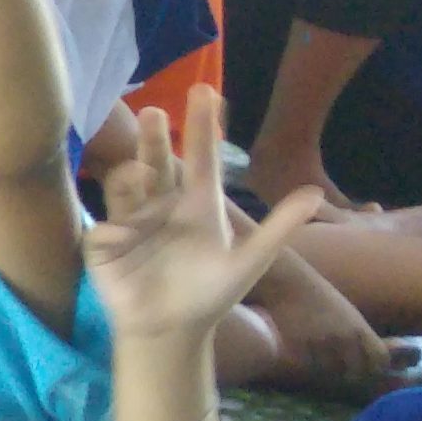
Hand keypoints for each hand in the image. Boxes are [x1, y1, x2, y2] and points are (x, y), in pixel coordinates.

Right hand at [85, 92, 320, 350]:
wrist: (172, 329)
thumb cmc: (210, 292)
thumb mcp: (251, 260)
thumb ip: (279, 226)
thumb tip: (315, 194)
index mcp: (196, 204)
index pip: (200, 159)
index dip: (202, 127)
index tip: (205, 91)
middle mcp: (162, 206)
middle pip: (156, 163)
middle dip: (152, 139)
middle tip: (153, 112)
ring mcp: (131, 223)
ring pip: (126, 189)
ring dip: (130, 177)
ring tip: (138, 172)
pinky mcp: (106, 247)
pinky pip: (106, 231)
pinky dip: (114, 230)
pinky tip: (122, 238)